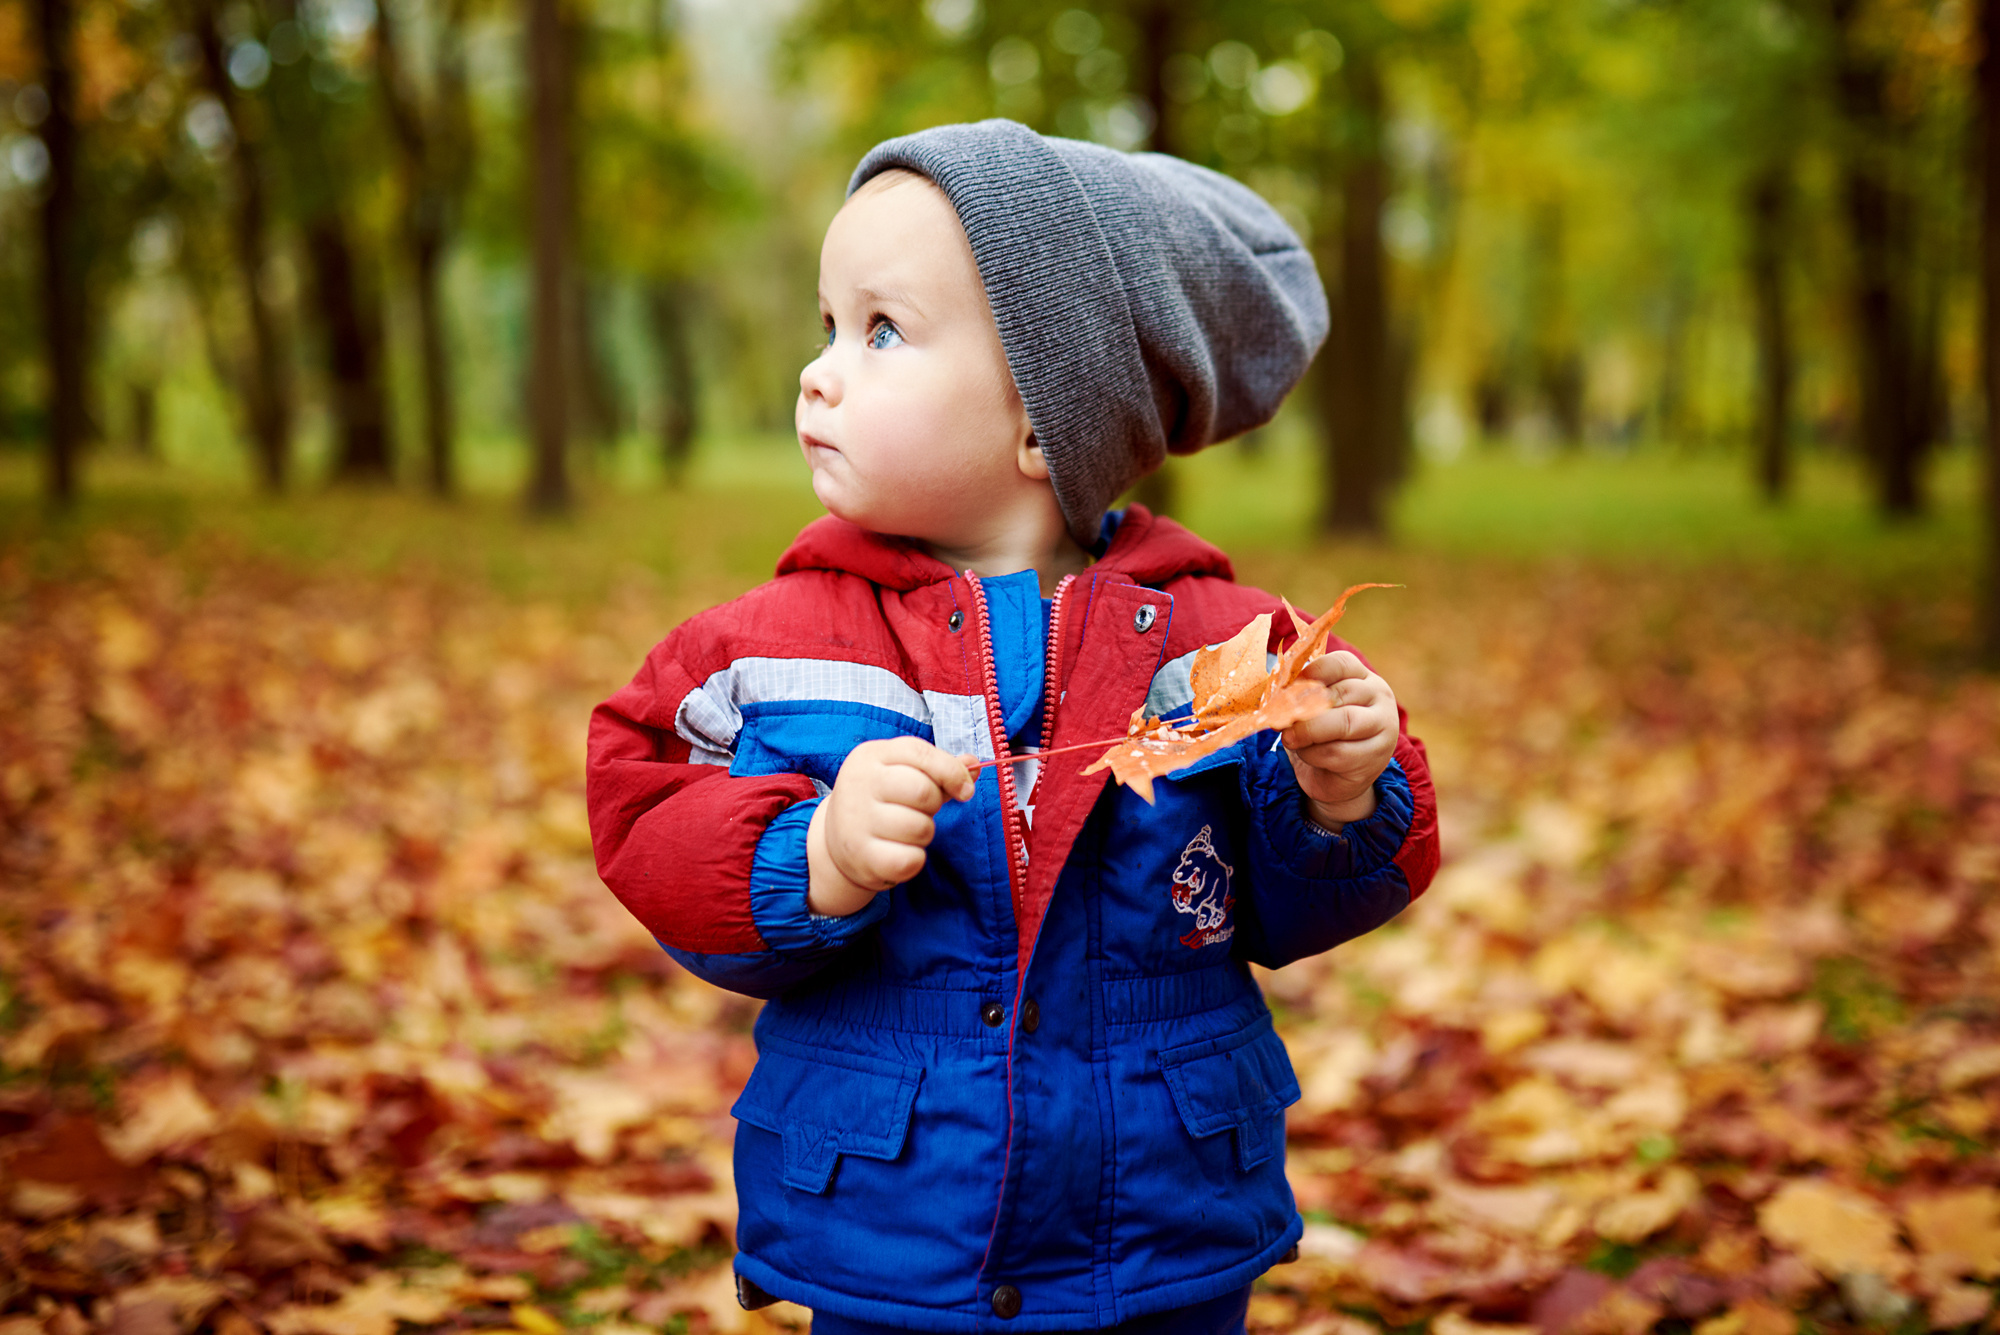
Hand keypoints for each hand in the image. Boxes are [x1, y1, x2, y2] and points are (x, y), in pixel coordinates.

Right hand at [807, 738, 974, 916]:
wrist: (836, 839)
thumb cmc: (881, 800)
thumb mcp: (903, 773)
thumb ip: (939, 768)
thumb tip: (973, 764)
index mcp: (870, 756)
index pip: (920, 754)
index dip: (952, 772)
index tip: (965, 790)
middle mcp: (859, 784)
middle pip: (922, 791)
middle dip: (934, 806)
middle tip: (921, 812)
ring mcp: (856, 821)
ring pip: (921, 828)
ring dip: (925, 834)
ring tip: (905, 832)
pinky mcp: (861, 856)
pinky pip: (911, 859)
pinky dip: (915, 859)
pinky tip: (899, 852)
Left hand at [1280, 651, 1397, 831]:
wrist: (1337, 776)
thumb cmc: (1322, 734)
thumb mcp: (1314, 708)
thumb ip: (1303, 697)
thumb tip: (1278, 698)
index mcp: (1363, 677)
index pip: (1340, 663)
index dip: (1311, 673)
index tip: (1287, 689)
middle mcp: (1379, 697)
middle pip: (1339, 694)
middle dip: (1303, 708)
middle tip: (1279, 720)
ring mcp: (1383, 726)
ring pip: (1342, 723)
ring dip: (1308, 732)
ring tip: (1290, 738)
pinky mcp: (1375, 756)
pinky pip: (1338, 752)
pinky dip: (1314, 754)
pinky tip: (1308, 754)